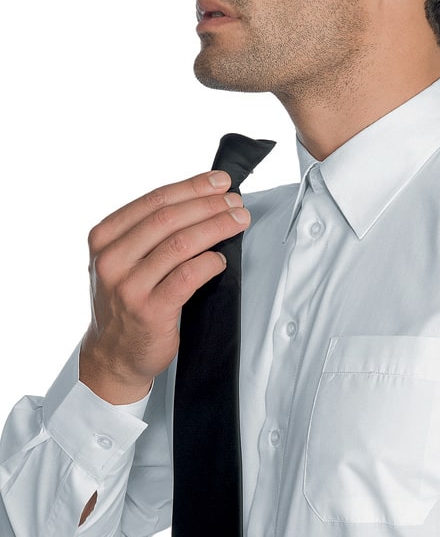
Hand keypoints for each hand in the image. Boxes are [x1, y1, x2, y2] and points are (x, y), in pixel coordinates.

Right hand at [79, 169, 249, 403]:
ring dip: (216, 227)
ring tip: (238, 221)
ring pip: (181, 244)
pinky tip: (221, 259)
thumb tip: (201, 197)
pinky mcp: (149, 310)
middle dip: (209, 205)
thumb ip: (148, 231)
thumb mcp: (122, 259)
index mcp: (104, 238)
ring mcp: (128, 286)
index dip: (192, 187)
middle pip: (169, 218)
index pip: (154, 200)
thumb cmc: (126, 301)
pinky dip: (209, 263)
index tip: (219, 181)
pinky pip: (187, 276)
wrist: (113, 355)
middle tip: (236, 202)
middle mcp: (111, 259)